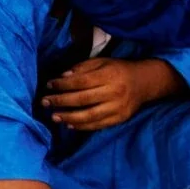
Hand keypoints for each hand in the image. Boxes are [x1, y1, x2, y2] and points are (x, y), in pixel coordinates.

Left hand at [41, 59, 174, 131]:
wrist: (145, 82)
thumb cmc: (118, 70)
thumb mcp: (102, 62)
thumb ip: (82, 68)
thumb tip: (62, 77)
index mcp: (108, 75)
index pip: (80, 82)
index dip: (62, 85)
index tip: (49, 85)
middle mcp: (114, 92)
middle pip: (82, 99)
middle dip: (60, 102)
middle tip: (45, 102)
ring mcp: (118, 107)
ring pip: (89, 116)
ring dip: (69, 117)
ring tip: (54, 117)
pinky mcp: (120, 118)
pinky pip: (98, 125)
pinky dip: (82, 126)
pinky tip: (69, 124)